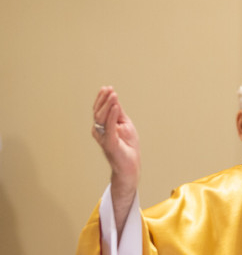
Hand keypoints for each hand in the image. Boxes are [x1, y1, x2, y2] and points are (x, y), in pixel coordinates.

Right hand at [92, 86, 139, 235]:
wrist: (130, 167)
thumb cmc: (128, 147)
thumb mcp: (125, 125)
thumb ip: (118, 114)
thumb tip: (114, 99)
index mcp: (103, 127)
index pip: (99, 110)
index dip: (102, 98)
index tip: (107, 88)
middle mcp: (99, 132)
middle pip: (98, 112)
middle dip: (104, 99)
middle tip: (109, 89)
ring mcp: (103, 137)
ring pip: (101, 118)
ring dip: (108, 104)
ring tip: (113, 95)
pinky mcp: (110, 143)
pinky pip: (109, 127)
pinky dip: (111, 115)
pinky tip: (114, 106)